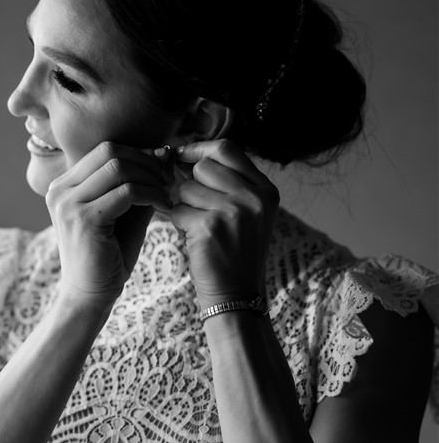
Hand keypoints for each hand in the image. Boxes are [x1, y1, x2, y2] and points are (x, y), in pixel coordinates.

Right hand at [46, 142, 171, 305]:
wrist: (90, 294)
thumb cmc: (108, 255)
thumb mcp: (123, 212)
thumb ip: (137, 184)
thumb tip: (162, 154)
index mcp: (64, 185)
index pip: (104, 149)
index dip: (138, 153)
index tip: (161, 169)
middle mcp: (60, 190)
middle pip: (109, 151)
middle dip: (146, 161)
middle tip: (167, 179)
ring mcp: (68, 203)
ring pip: (118, 167)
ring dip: (150, 178)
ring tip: (165, 194)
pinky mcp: (84, 219)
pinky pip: (126, 192)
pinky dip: (151, 194)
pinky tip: (164, 206)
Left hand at [169, 140, 278, 307]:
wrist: (236, 294)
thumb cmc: (234, 251)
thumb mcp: (246, 212)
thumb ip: (226, 183)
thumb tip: (184, 153)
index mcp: (265, 190)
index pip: (227, 149)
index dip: (199, 149)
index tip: (182, 155)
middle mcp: (254, 197)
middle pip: (203, 166)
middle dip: (191, 184)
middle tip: (198, 208)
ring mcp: (234, 211)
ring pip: (186, 188)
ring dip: (184, 207)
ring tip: (201, 228)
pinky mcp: (210, 226)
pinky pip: (176, 210)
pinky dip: (178, 224)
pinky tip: (195, 239)